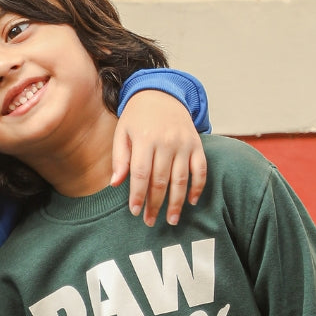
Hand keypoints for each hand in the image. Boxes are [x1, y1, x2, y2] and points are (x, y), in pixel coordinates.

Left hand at [112, 91, 206, 225]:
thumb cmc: (137, 118)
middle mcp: (166, 142)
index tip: (135, 212)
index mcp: (145, 138)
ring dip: (177, 203)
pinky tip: (191, 202)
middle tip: (150, 222)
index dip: (138, 195)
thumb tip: (115, 184)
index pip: (141, 174)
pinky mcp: (197, 145)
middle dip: (155, 204)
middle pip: (161, 180)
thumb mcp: (122, 132)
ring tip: (172, 220)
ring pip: (181, 179)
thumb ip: (119, 158)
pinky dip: (198, 187)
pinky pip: (201, 170)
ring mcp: (184, 144)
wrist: (162, 94)